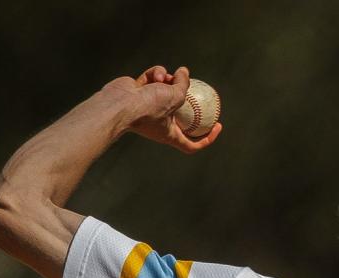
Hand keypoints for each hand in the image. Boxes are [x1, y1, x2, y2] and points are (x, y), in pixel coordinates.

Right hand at [101, 66, 221, 152]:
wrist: (120, 103)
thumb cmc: (147, 107)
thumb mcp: (175, 96)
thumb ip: (184, 85)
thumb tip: (185, 72)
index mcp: (170, 135)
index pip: (192, 144)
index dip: (207, 138)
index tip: (218, 125)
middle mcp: (160, 124)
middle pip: (180, 111)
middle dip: (185, 96)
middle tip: (191, 84)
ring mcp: (149, 107)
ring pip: (166, 90)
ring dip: (169, 80)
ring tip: (166, 78)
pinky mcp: (139, 93)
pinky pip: (153, 80)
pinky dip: (156, 75)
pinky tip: (155, 75)